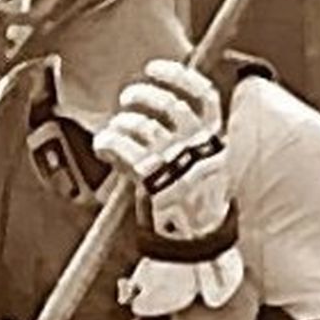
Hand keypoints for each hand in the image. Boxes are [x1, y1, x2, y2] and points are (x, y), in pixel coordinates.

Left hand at [93, 59, 242, 316]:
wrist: (197, 252)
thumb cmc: (192, 207)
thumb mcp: (202, 169)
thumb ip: (189, 140)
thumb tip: (163, 106)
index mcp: (214, 145)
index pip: (203, 97)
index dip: (177, 76)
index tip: (156, 67)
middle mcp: (200, 153)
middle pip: (170, 107)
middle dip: (144, 95)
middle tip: (130, 97)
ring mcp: (179, 169)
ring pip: (146, 128)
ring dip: (126, 121)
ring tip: (119, 126)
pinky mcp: (156, 186)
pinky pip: (127, 151)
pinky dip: (111, 141)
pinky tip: (104, 145)